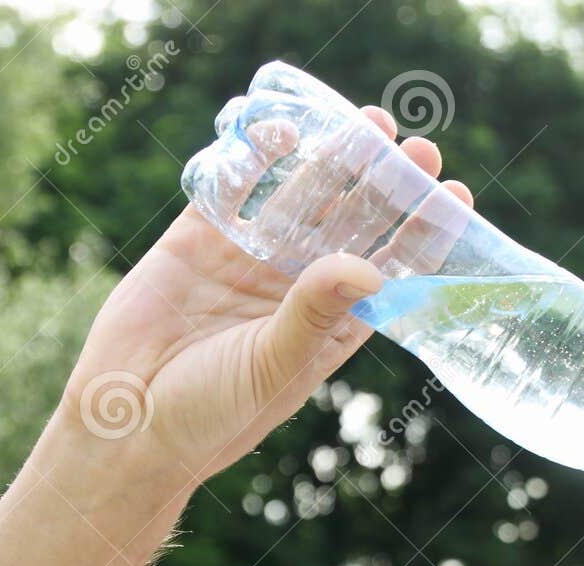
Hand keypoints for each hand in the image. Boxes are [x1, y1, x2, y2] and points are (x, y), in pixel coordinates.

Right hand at [56, 105, 473, 488]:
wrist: (127, 422)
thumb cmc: (212, 414)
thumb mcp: (274, 365)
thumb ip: (316, 313)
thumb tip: (368, 265)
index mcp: (331, 324)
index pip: (390, 268)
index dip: (423, 233)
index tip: (456, 195)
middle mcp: (298, 286)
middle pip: (354, 224)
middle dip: (387, 185)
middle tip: (421, 147)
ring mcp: (249, 258)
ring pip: (301, 198)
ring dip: (334, 161)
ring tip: (371, 125)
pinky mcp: (198, 239)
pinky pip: (234, 188)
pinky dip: (256, 158)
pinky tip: (285, 129)